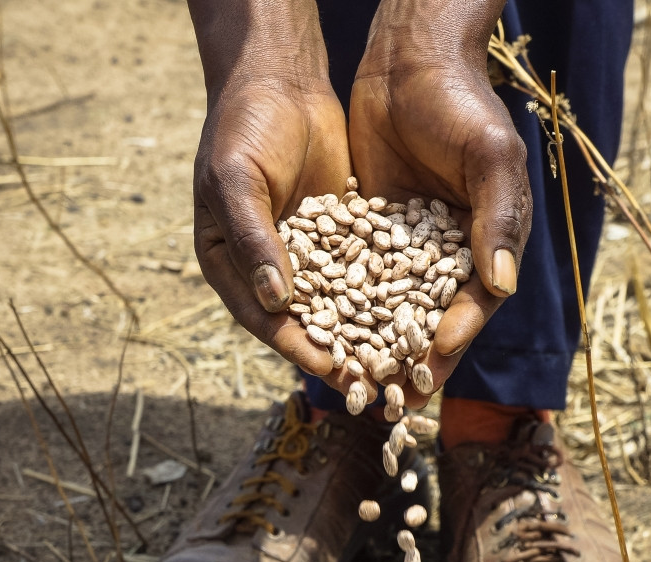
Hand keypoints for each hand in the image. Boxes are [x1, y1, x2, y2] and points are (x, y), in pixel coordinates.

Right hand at [188, 0, 366, 394]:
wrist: (280, 82)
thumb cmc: (242, 128)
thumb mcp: (237, 180)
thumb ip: (254, 239)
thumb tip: (274, 300)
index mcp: (231, 264)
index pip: (264, 318)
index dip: (296, 346)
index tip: (330, 370)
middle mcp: (270, 268)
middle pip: (307, 324)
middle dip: (340, 357)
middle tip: (373, 390)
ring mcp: (310, 254)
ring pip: (342, 305)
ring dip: (369, 336)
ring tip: (401, 367)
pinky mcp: (345, 236)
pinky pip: (367, 272)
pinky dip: (388, 295)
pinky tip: (419, 317)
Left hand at [350, 1, 531, 406]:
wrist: (408, 62)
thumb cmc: (461, 105)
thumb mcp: (490, 157)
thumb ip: (498, 219)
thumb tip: (502, 287)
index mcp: (488, 243)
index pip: (473, 305)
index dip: (454, 338)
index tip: (430, 367)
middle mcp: (450, 253)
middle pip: (431, 319)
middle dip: (412, 361)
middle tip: (391, 403)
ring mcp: (409, 245)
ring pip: (390, 307)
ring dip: (375, 347)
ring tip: (356, 385)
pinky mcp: (372, 231)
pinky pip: (356, 277)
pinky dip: (344, 307)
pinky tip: (324, 335)